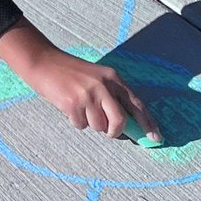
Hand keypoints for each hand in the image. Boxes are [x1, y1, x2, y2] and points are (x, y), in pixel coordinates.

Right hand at [26, 49, 161, 138]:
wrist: (44, 62)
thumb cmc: (71, 73)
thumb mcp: (96, 78)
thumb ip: (112, 96)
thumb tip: (125, 123)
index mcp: (113, 77)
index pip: (136, 103)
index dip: (148, 122)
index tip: (156, 138)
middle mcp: (103, 85)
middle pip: (120, 120)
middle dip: (115, 131)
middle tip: (108, 131)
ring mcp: (88, 94)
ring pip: (99, 125)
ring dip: (90, 123)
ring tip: (80, 107)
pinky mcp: (73, 103)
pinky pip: (81, 125)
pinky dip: (76, 121)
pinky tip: (69, 106)